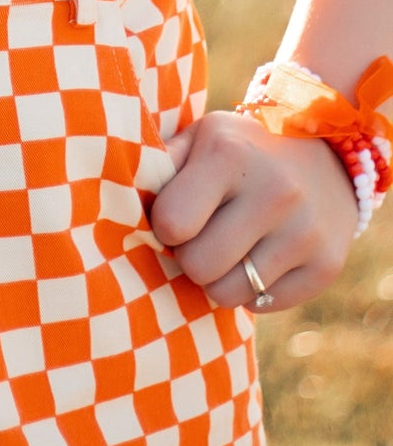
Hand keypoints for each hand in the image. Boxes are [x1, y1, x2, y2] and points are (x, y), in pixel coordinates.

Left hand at [148, 109, 358, 310]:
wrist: (326, 153)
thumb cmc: (240, 150)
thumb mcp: (201, 139)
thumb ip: (160, 167)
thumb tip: (117, 204)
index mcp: (230, 153)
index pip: (172, 223)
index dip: (165, 226)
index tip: (174, 215)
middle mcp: (273, 191)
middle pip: (198, 266)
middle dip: (189, 257)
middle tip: (201, 236)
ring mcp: (304, 232)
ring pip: (228, 295)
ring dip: (217, 279)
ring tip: (228, 248)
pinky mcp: (327, 266)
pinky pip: (263, 306)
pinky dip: (252, 290)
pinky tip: (260, 256)